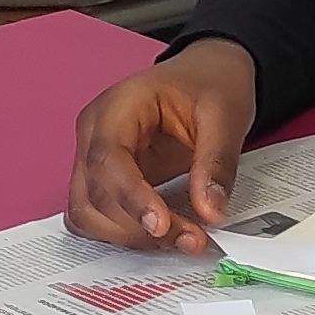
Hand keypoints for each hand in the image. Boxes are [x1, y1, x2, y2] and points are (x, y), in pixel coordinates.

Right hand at [64, 40, 257, 255]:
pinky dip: (125, 234)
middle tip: (192, 239)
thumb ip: (217, 163)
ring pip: (88, 213)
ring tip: (182, 238)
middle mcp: (95, 133)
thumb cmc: (210, 84)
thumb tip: (210, 212)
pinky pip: (99, 218)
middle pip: (94, 194)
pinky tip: (163, 235)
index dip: (130, 197)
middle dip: (138, 226)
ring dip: (130, 237)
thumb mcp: (226, 114)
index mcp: (117, 106)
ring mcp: (94, 159)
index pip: (107, 158)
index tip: (161, 225)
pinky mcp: (105, 181)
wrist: (208, 75)